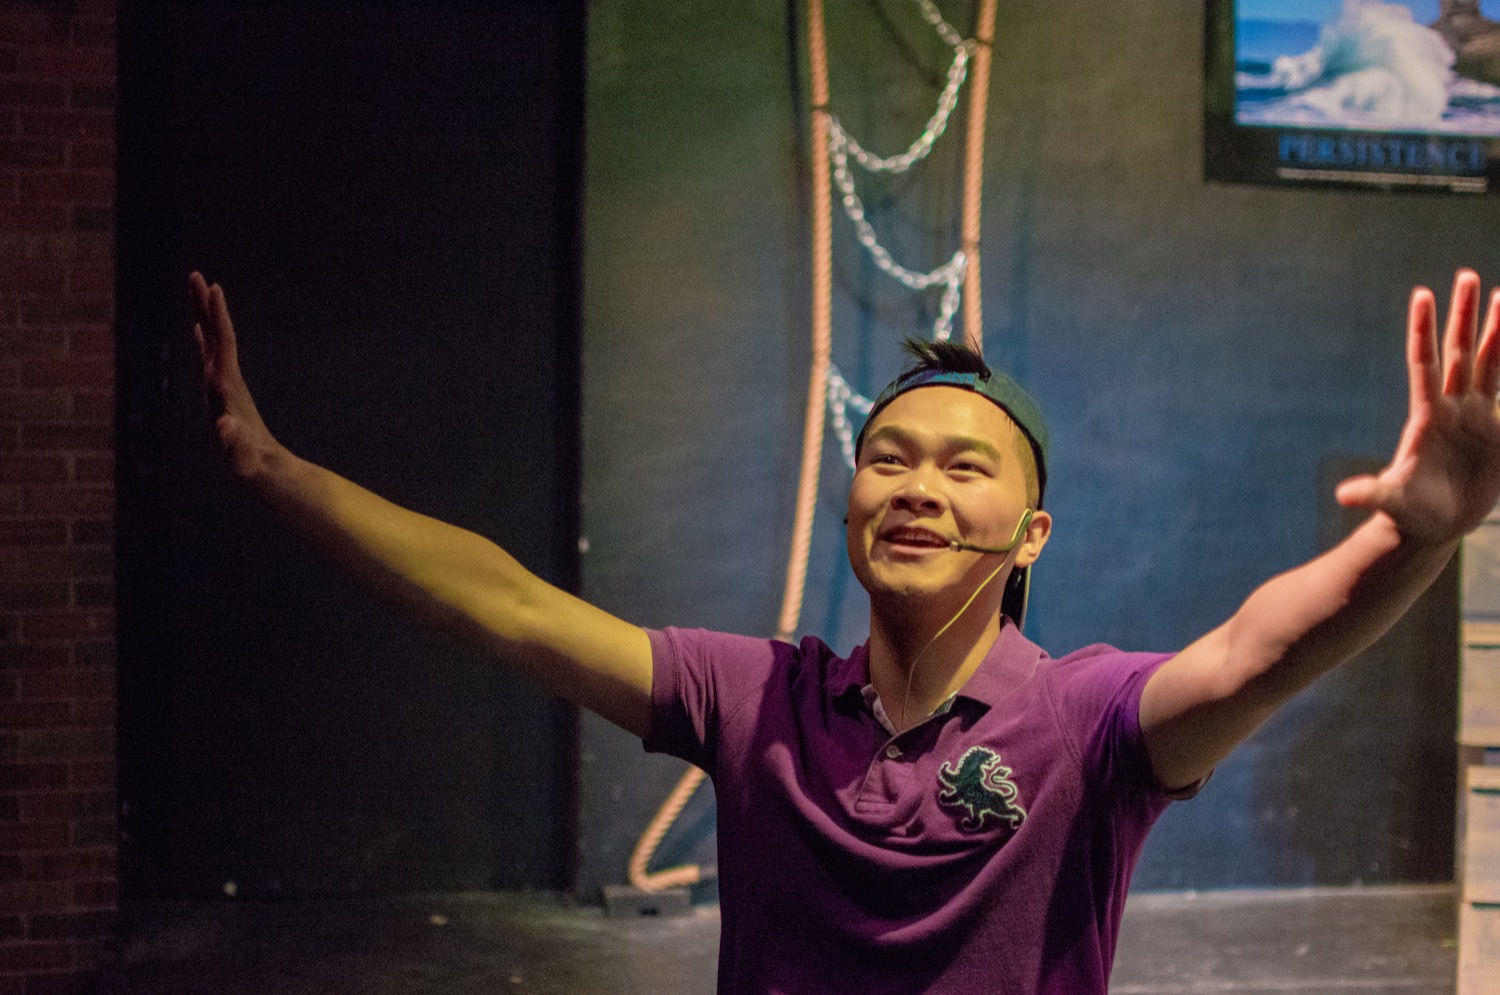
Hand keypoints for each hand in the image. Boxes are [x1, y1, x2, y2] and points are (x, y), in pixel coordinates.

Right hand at [190, 272, 283, 479]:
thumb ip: (235, 443)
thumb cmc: (252, 466)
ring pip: (212, 343)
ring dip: (203, 317)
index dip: (217, 317)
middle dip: (205, 306)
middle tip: (195, 274)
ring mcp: (224, 386)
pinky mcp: (220, 395)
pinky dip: (202, 341)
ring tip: (195, 291)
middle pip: (217, 335)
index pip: (223, 344)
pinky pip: (208, 360)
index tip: (214, 287)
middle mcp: (227, 381)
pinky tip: (197, 331)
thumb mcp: (241, 457)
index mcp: (229, 387)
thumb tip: (226, 426)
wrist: (267, 471)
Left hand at [1336, 269, 1499, 544]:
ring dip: (1498, 331)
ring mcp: (1477, 417)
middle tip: (1465, 275)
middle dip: (1464, 315)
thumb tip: (1344, 496)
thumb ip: (1373, 494)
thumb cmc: (1409, 513)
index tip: (1421, 293)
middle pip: (1461, 352)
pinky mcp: (1498, 432)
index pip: (1424, 363)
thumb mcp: (1392, 503)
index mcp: (1427, 417)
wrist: (1434, 526)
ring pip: (1490, 363)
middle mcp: (1453, 408)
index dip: (1423, 330)